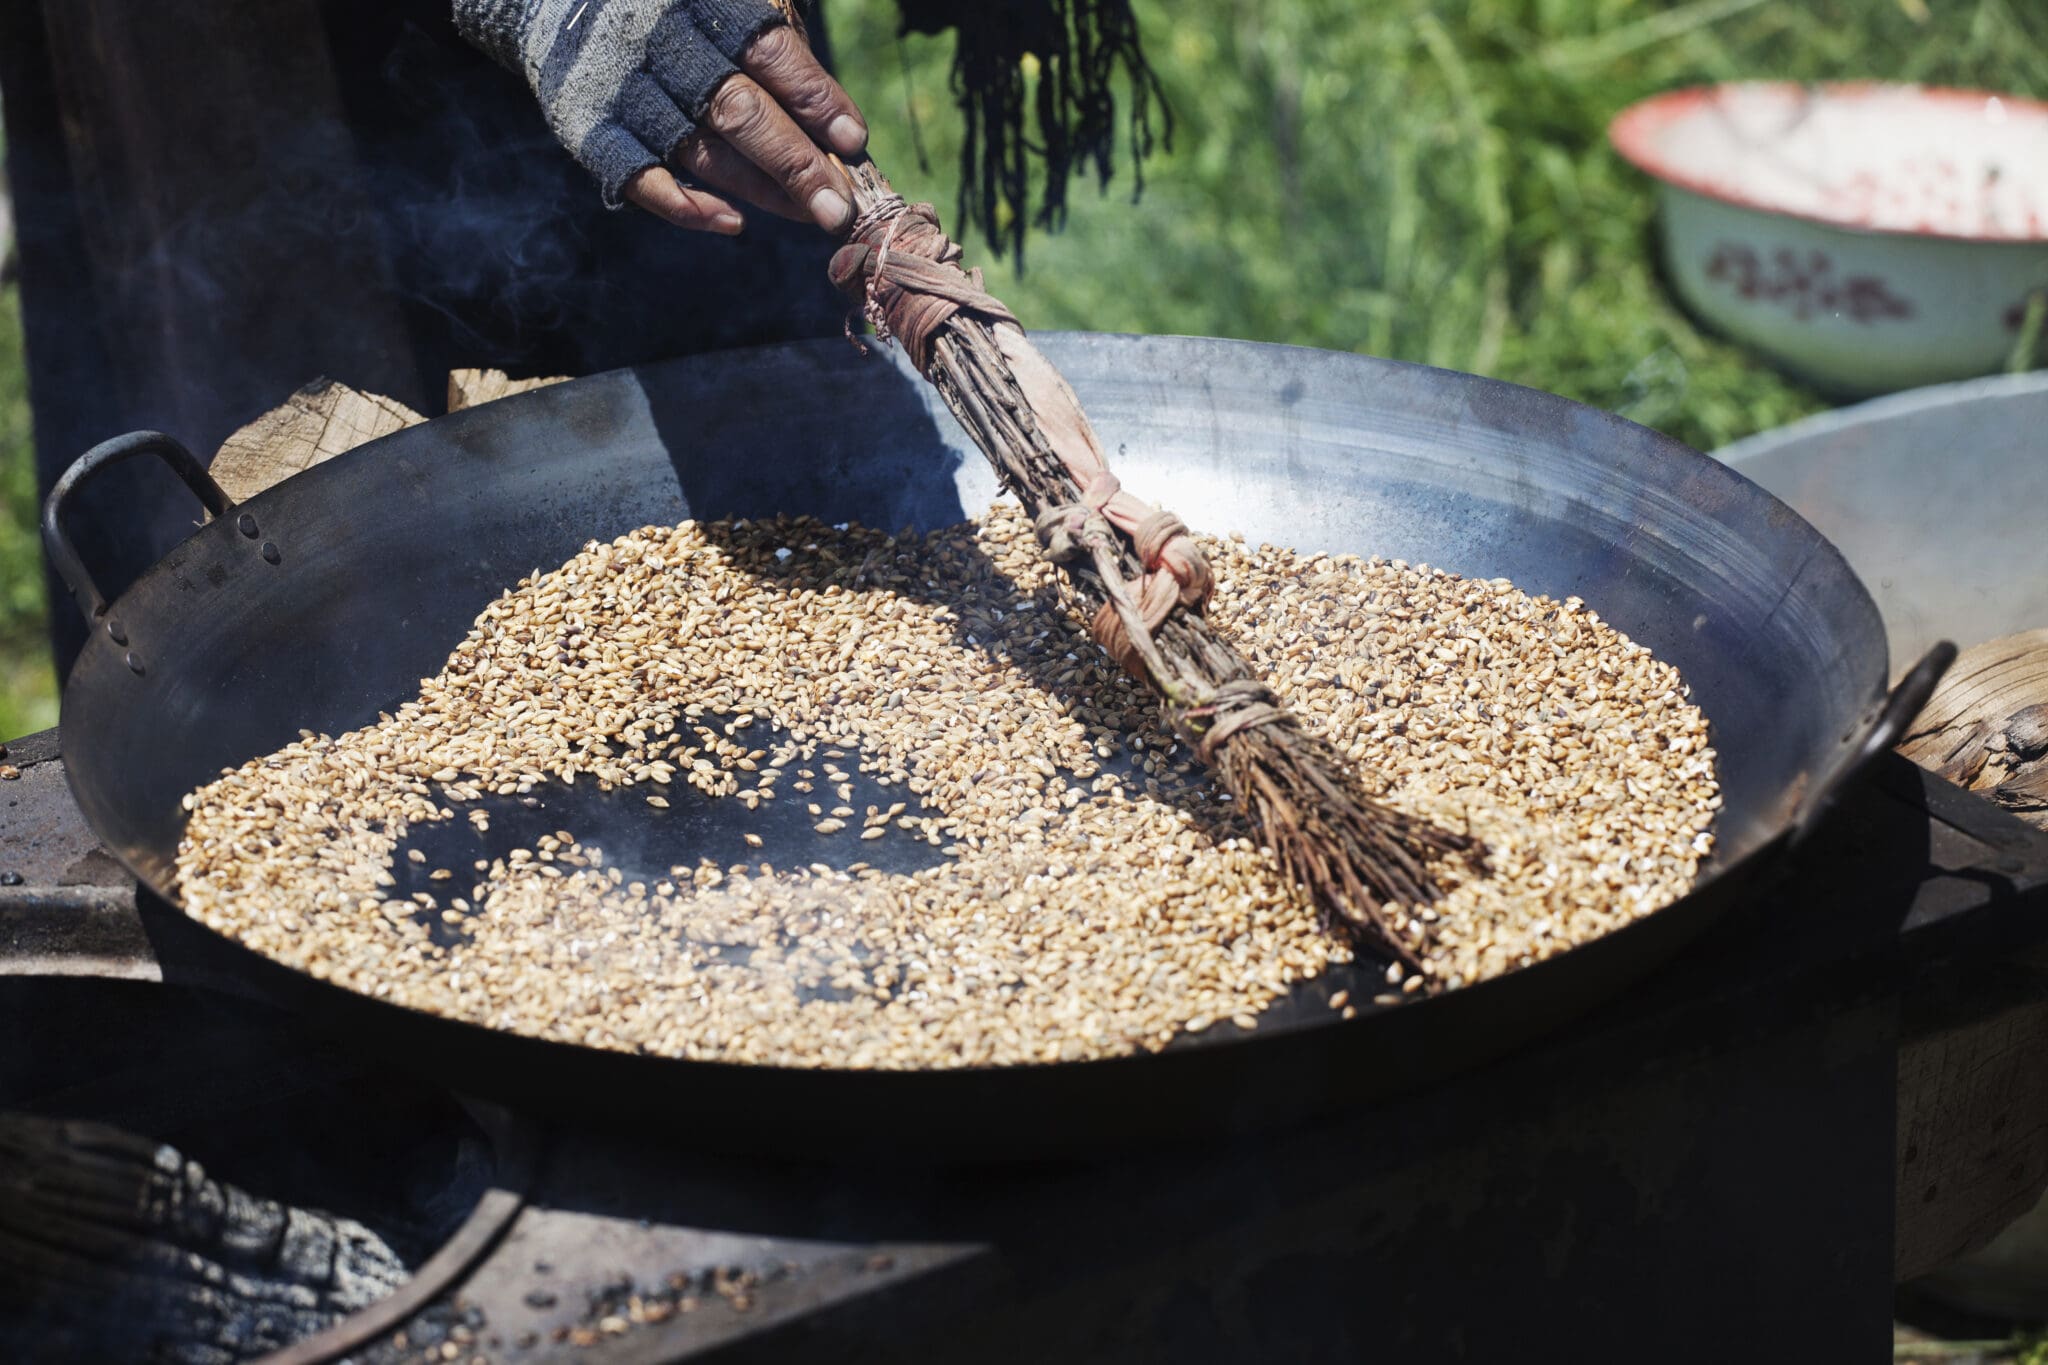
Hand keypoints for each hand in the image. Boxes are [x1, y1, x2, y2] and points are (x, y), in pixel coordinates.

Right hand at [452, 0, 866, 234]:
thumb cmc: (677, 5)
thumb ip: (776, 44)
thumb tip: (836, 129)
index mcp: (705, 0)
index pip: (770, 52)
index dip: (814, 98)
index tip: (853, 140)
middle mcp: (659, 41)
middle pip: (738, 111)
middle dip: (796, 164)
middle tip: (841, 208)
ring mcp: (621, 87)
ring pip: (701, 152)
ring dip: (761, 191)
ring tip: (811, 213)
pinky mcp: (589, 126)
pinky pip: (642, 180)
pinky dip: (687, 207)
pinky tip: (733, 222)